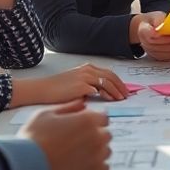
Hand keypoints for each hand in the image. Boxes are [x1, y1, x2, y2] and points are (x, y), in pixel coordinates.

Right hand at [13, 63, 128, 106]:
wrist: (42, 89)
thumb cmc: (57, 89)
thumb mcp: (75, 82)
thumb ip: (89, 85)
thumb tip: (102, 92)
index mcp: (87, 68)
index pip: (109, 73)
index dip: (119, 82)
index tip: (125, 90)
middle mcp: (87, 70)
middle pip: (111, 76)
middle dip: (121, 86)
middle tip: (127, 95)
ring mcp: (84, 77)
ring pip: (107, 82)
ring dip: (116, 91)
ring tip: (121, 99)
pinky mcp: (80, 86)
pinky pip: (98, 90)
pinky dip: (107, 95)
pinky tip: (110, 101)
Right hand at [19, 100, 111, 169]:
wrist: (26, 167)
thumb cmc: (34, 139)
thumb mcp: (46, 114)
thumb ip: (68, 107)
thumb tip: (82, 104)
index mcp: (87, 120)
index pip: (103, 118)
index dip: (94, 121)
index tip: (84, 126)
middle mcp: (96, 137)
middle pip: (105, 134)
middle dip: (95, 135)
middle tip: (77, 141)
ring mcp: (97, 157)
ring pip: (105, 151)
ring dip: (96, 151)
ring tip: (77, 154)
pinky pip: (104, 168)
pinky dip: (95, 166)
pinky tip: (81, 166)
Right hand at [136, 11, 169, 60]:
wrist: (147, 27)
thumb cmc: (152, 21)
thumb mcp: (156, 15)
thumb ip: (161, 19)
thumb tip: (169, 23)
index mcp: (143, 30)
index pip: (150, 35)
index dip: (161, 35)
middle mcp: (144, 42)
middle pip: (157, 45)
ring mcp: (149, 50)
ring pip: (162, 53)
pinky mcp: (155, 55)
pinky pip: (165, 57)